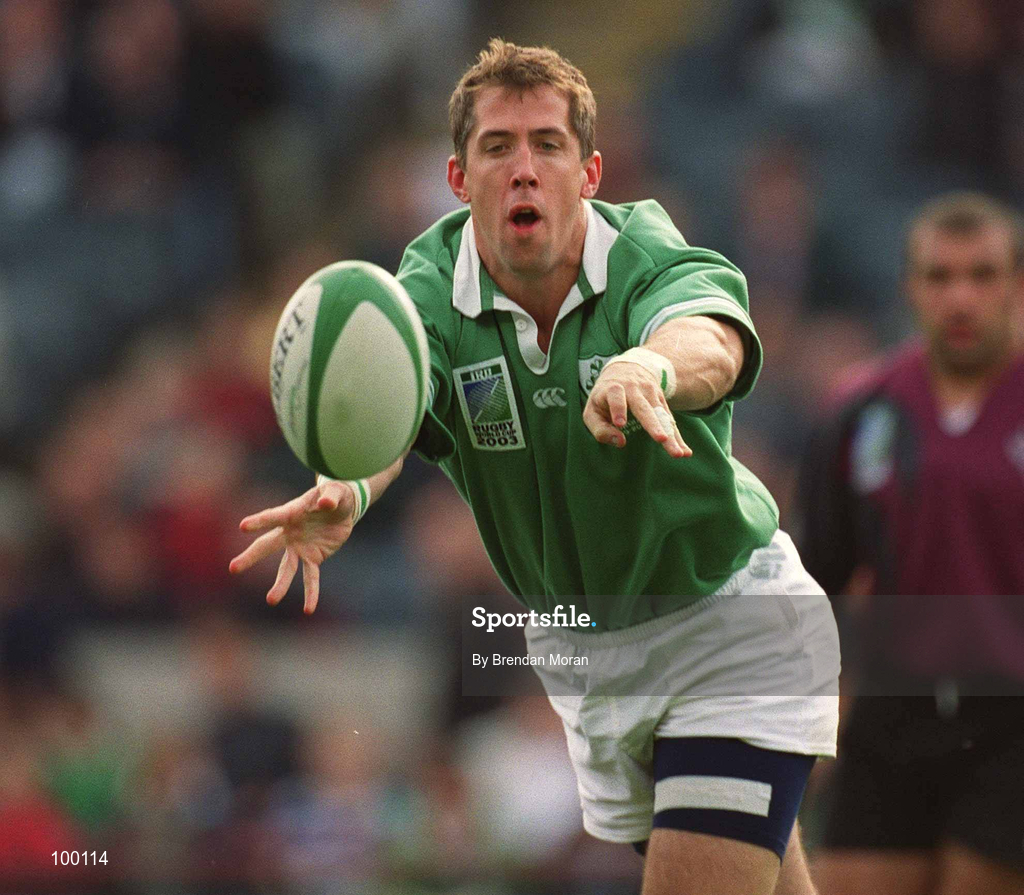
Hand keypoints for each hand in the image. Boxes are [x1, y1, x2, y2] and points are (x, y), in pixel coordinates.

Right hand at [228, 479, 355, 613]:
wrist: (344, 507)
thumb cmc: (336, 494)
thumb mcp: (337, 491)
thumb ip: (331, 497)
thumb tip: (326, 502)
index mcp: (292, 512)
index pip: (273, 517)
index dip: (259, 521)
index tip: (243, 526)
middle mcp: (289, 532)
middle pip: (267, 545)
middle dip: (251, 557)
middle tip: (233, 568)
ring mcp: (299, 547)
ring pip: (286, 568)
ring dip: (280, 584)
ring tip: (271, 600)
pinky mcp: (313, 557)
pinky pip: (310, 577)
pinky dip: (311, 592)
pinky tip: (308, 609)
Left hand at [583, 360, 690, 457]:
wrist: (627, 369)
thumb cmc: (604, 397)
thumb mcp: (592, 410)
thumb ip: (600, 429)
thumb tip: (620, 442)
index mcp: (614, 388)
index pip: (616, 396)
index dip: (618, 408)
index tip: (620, 424)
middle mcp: (635, 389)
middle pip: (645, 408)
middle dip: (653, 425)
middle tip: (661, 439)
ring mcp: (651, 394)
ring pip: (662, 416)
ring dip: (671, 435)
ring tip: (679, 453)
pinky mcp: (661, 402)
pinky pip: (670, 421)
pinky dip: (678, 437)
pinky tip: (685, 451)